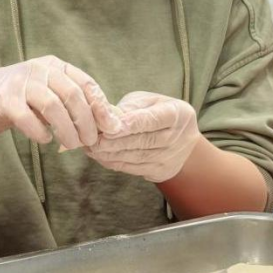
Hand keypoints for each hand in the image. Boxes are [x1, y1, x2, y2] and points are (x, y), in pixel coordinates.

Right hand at [0, 56, 121, 155]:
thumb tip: (113, 126)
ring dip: (66, 130)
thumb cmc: (26, 100)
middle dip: (86, 122)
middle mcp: (39, 68)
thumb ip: (78, 105)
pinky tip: (45, 140)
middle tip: (91, 142)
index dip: (101, 107)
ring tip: (72, 146)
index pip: (86, 83)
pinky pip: (26, 117)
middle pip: (72, 95)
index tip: (112, 128)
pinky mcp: (3, 98)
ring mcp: (20, 81)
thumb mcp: (52, 95)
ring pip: (52, 106)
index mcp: (55, 65)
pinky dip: (39, 131)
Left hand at [85, 92, 199, 182]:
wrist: (182, 138)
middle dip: (114, 141)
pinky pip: (133, 168)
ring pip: (136, 157)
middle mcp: (178, 137)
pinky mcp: (161, 171)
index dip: (130, 124)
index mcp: (177, 114)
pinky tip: (98, 156)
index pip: (152, 120)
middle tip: (92, 139)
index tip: (109, 127)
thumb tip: (105, 117)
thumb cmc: (157, 112)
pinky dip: (113, 162)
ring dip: (110, 154)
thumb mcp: (147, 101)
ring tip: (90, 148)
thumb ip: (129, 108)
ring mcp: (170, 157)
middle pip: (143, 141)